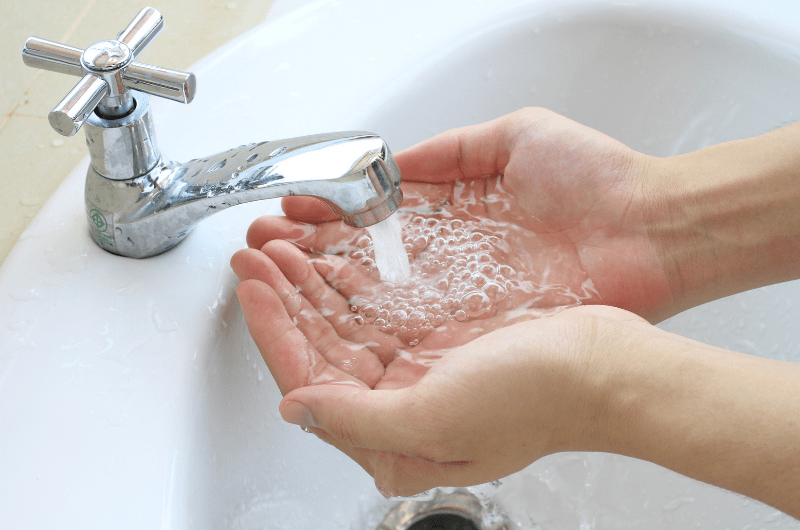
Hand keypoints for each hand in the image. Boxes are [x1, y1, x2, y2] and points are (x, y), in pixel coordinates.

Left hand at [233, 253, 643, 495]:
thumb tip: (298, 409)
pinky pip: (379, 306)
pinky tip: (335, 255)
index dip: (273, 331)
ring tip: (282, 245)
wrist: (605, 368)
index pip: (308, 381)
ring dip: (311, 283)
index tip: (250, 286)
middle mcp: (399, 406)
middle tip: (254, 254)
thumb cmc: (538, 399)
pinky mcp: (441, 339)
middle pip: (320, 348)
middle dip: (283, 298)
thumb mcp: (437, 422)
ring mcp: (419, 369)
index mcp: (392, 437)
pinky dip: (352, 278)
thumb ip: (357, 421)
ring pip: (345, 323)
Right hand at [246, 108, 674, 325]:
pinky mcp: (473, 330)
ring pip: (371, 299)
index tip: (287, 212)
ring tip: (270, 277)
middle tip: (258, 249)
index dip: (325, 217)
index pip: (371, 219)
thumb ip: (451, 150)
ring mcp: (456, 299)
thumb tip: (394, 159)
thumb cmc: (597, 179)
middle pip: (360, 263)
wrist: (653, 229)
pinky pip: (406, 330)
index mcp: (452, 215)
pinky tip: (318, 316)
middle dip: (305, 256)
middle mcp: (447, 262)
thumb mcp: (515, 136)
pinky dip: (359, 325)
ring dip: (317, 291)